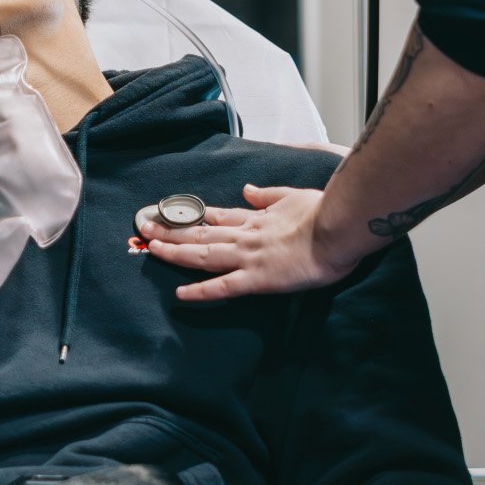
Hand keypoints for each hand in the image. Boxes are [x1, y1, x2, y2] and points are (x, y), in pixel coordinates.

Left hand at [142, 184, 363, 302]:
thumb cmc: (324, 212)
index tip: (171, 213)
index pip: (216, 216)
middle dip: (171, 229)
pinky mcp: (257, 278)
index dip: (192, 215)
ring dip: (175, 252)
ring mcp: (248, 257)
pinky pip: (223, 287)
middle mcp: (245, 236)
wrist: (339, 229)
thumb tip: (248, 190)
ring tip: (151, 248)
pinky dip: (200, 291)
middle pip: (201, 232)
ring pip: (203, 255)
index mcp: (256, 218)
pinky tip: (180, 294)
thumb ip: (268, 195)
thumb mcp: (293, 195)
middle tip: (145, 225)